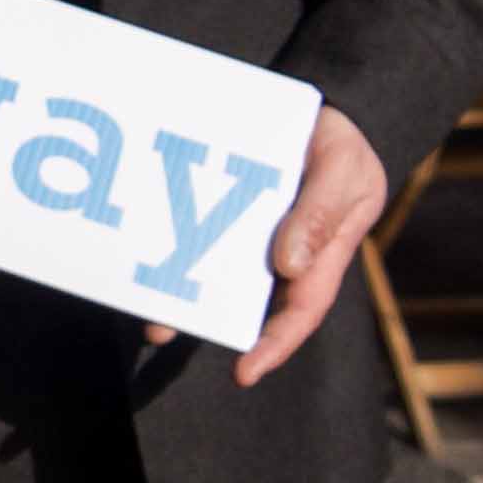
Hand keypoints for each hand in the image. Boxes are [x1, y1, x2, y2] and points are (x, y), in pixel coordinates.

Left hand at [143, 106, 386, 386]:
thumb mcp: (344, 173)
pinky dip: (171, 241)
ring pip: (211, 270)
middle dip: (203, 319)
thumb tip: (289, 265)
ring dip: (176, 285)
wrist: (321, 110)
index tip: (245, 371)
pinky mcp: (224, 209)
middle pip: (244, 300)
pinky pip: (195, 230)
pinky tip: (139, 246)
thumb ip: (320, 215)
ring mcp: (250, 234)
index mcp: (318, 257)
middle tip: (158, 330)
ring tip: (137, 297)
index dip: (274, 344)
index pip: (299, 311)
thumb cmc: (340, 147)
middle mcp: (279, 255)